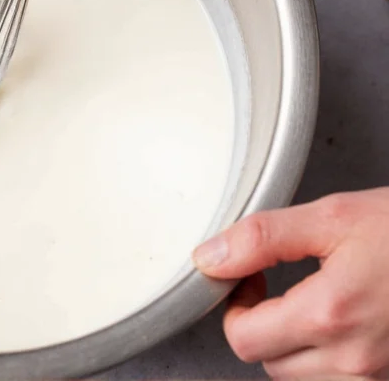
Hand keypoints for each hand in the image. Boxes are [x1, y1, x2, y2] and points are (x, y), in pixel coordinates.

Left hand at [192, 189, 388, 376]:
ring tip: (313, 298)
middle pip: (267, 361)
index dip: (234, 305)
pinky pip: (337, 379)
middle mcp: (354, 358)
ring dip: (292, 342)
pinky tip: (339, 319)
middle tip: (274, 284)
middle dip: (260, 323)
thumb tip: (210, 257)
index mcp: (330, 315)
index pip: (242, 338)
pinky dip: (326, 354)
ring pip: (300, 376)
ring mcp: (376, 374)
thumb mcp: (332, 217)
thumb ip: (261, 238)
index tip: (249, 277)